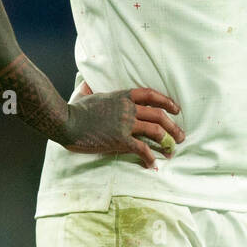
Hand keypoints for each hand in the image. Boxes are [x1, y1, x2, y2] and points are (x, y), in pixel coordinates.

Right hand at [59, 82, 183, 169]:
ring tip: (173, 150)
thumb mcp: (84, 94)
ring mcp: (125, 124)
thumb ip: (89, 89)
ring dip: (167, 141)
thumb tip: (85, 83)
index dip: (166, 101)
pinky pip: (142, 148)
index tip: (176, 109)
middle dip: (173, 126)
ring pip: (155, 130)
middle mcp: (127, 108)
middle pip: (158, 115)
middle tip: (181, 136)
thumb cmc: (73, 109)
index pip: (150, 95)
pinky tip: (152, 163)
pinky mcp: (120, 139)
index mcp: (122, 96)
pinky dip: (149, 157)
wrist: (66, 122)